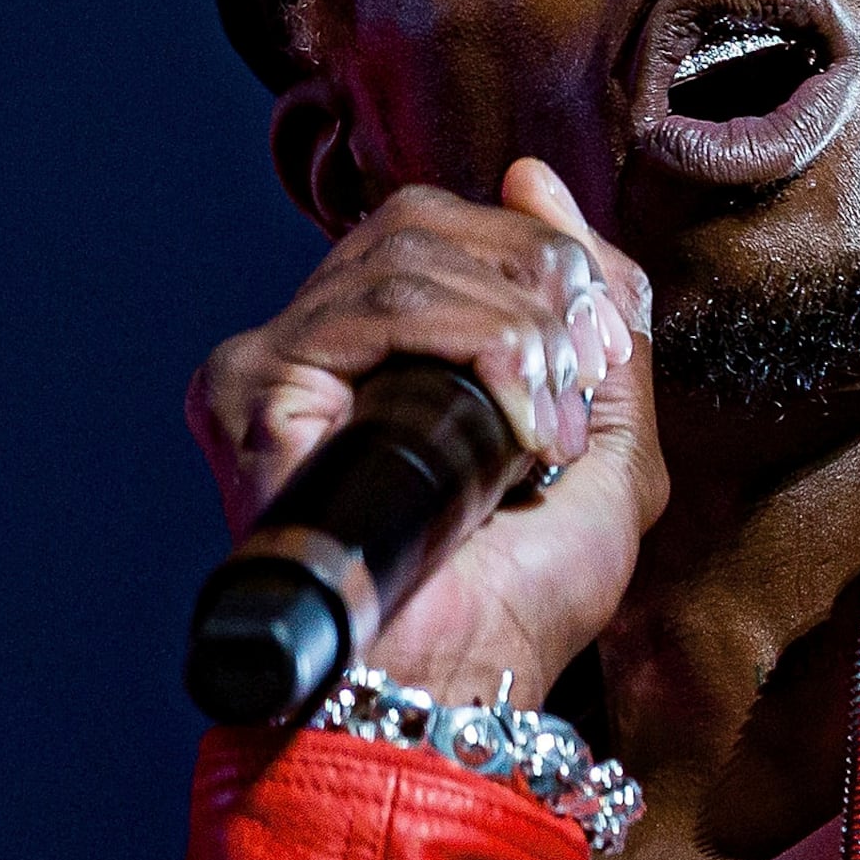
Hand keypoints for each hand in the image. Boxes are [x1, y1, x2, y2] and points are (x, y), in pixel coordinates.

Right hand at [187, 160, 669, 708]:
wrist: (462, 684)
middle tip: (573, 388)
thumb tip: (531, 176)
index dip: (548, 258)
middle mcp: (324, 344)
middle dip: (536, 283)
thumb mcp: (606, 434)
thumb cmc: (522, 594)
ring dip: (517, 330)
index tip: (597, 344)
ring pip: (409, 251)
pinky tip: (513, 432)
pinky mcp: (252, 387)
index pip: (461, 225)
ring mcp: (279, 360)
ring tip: (546, 431)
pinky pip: (376, 304)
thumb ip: (593, 309)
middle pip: (429, 218)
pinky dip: (477, 349)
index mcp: (393, 347)